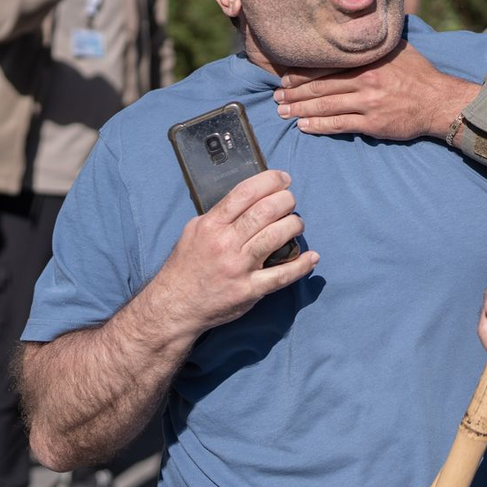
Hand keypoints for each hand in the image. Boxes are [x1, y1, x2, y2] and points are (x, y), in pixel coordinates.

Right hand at [152, 169, 316, 340]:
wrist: (174, 307)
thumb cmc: (186, 266)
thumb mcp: (194, 232)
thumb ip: (220, 215)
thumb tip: (250, 198)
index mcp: (211, 225)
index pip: (245, 193)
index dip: (270, 181)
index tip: (283, 179)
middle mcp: (225, 244)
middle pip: (265, 211)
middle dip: (286, 200)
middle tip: (290, 201)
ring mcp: (238, 267)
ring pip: (276, 236)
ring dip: (294, 225)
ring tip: (296, 224)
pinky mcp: (249, 290)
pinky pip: (282, 275)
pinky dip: (301, 265)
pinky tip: (312, 257)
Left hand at [274, 41, 478, 140]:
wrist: (440, 101)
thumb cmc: (420, 73)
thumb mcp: (398, 48)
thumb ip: (376, 41)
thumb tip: (361, 23)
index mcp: (367, 60)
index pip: (326, 64)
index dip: (301, 72)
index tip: (284, 76)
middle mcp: (364, 79)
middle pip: (320, 85)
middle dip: (294, 92)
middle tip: (276, 96)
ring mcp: (368, 102)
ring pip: (325, 105)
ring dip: (300, 110)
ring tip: (283, 112)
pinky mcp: (372, 123)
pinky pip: (339, 124)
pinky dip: (318, 126)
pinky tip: (304, 127)